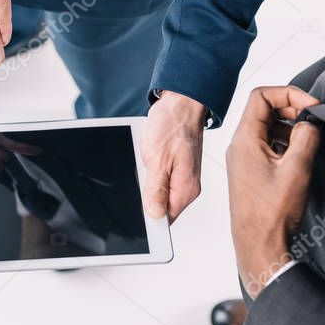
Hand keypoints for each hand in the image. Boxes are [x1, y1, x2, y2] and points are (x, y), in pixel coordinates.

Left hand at [142, 92, 206, 223]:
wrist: (180, 105)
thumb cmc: (173, 127)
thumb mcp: (159, 159)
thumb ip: (156, 190)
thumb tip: (155, 215)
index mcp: (186, 189)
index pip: (166, 219)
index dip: (150, 220)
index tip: (137, 213)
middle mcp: (186, 187)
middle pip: (162, 209)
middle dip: (146, 200)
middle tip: (141, 180)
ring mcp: (182, 179)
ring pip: (158, 195)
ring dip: (148, 186)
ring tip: (147, 166)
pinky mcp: (176, 171)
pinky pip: (160, 182)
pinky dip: (150, 176)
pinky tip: (148, 163)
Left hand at [226, 86, 320, 298]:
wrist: (259, 244)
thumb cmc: (271, 212)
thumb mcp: (296, 169)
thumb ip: (305, 138)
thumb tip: (310, 122)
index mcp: (244, 139)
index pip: (261, 97)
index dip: (288, 94)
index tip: (312, 106)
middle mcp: (240, 145)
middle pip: (264, 109)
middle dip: (292, 108)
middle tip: (315, 120)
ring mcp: (244, 157)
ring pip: (268, 127)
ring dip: (291, 127)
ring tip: (311, 139)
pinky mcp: (252, 170)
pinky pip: (268, 144)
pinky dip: (286, 142)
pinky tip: (301, 155)